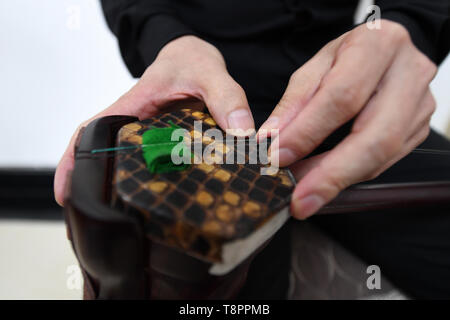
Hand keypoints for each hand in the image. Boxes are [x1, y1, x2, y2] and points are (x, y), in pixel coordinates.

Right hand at [54, 35, 253, 205]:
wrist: (193, 58)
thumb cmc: (190, 61)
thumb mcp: (209, 73)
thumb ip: (226, 98)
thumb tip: (240, 131)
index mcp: (133, 107)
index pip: (91, 132)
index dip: (73, 161)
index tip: (66, 192)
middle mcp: (135, 125)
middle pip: (104, 156)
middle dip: (94, 188)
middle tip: (98, 223)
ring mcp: (148, 136)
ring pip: (127, 164)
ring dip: (121, 190)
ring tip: (123, 224)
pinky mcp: (163, 142)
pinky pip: (152, 164)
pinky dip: (151, 182)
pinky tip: (161, 203)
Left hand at [261, 20, 436, 218]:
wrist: (385, 52)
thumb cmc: (347, 56)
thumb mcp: (315, 66)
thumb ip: (294, 102)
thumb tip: (272, 140)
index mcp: (379, 45)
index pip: (343, 96)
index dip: (308, 131)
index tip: (278, 156)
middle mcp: (409, 74)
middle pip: (375, 136)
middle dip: (332, 174)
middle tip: (299, 200)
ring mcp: (420, 105)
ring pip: (382, 155)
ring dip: (339, 180)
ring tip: (305, 194)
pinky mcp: (419, 128)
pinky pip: (385, 162)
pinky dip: (351, 175)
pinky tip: (325, 181)